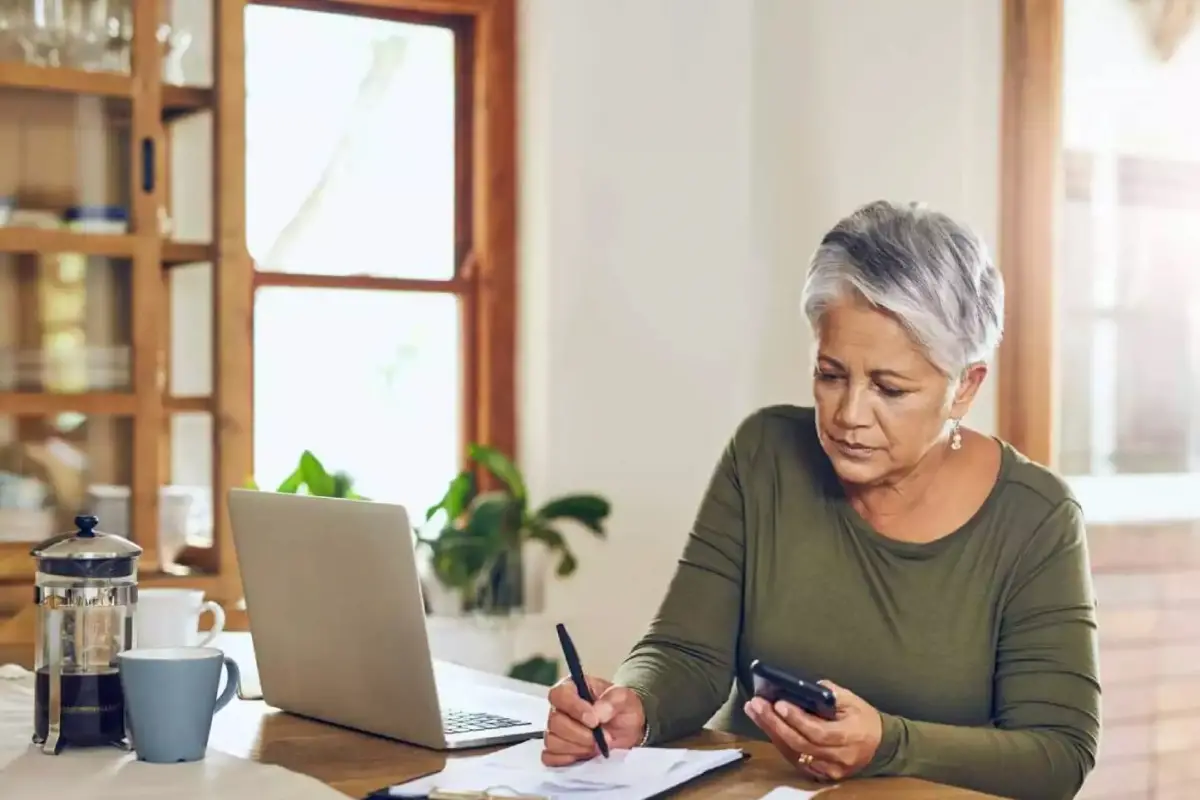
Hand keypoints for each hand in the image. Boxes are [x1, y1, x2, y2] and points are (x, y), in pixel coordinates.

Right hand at [541, 675, 646, 765]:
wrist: (628, 729)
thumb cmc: (622, 708)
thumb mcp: (624, 698)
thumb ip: (612, 701)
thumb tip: (597, 713)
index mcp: (571, 688)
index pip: (559, 695)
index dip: (574, 709)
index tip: (594, 721)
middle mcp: (559, 708)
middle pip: (554, 721)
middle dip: (580, 734)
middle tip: (603, 738)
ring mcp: (555, 730)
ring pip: (552, 741)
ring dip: (577, 747)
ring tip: (597, 746)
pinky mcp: (556, 750)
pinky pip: (550, 757)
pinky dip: (567, 758)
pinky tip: (584, 754)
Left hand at [744, 680, 881, 782]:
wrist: (880, 745)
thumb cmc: (864, 718)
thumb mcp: (852, 700)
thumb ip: (828, 693)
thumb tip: (801, 688)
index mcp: (850, 736)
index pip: (818, 731)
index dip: (796, 719)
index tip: (778, 703)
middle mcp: (839, 757)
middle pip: (801, 743)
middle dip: (775, 723)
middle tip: (756, 705)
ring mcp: (830, 769)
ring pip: (795, 753)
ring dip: (772, 732)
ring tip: (755, 712)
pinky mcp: (822, 774)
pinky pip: (796, 759)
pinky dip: (780, 742)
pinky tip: (767, 726)